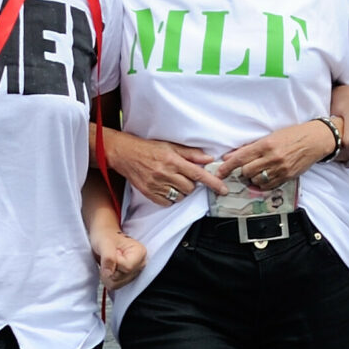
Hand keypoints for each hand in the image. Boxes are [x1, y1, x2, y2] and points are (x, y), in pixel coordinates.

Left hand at [92, 225, 146, 291]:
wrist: (103, 236)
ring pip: (117, 284)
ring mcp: (133, 273)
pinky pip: (114, 286)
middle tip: (108, 257)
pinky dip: (107, 279)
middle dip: (110, 270)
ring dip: (107, 275)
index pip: (127, 268)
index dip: (115, 263)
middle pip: (122, 278)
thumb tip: (109, 273)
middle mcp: (140, 265)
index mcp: (140, 253)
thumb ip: (108, 257)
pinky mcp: (126, 278)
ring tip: (107, 262)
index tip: (113, 252)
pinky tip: (108, 268)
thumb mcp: (105, 243)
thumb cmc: (106, 236)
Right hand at [108, 131, 224, 205]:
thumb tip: (208, 160)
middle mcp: (165, 173)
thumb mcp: (171, 146)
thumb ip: (191, 154)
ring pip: (180, 196)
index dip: (213, 183)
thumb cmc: (148, 149)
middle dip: (190, 184)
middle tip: (181, 175)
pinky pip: (168, 202)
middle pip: (190, 188)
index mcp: (173, 160)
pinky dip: (170, 198)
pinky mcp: (149, 193)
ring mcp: (156, 185)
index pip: (198, 174)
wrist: (125, 154)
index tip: (223, 190)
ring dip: (181, 191)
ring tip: (172, 180)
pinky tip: (165, 187)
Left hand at [217, 121, 332, 191]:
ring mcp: (280, 169)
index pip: (240, 158)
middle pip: (246, 171)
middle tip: (245, 168)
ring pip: (256, 180)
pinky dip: (263, 184)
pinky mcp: (287, 177)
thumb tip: (231, 155)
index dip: (227, 166)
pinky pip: (268, 186)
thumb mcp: (271, 136)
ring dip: (253, 178)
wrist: (315, 140)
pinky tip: (265, 177)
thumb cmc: (293, 135)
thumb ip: (251, 147)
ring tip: (257, 171)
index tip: (219, 172)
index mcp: (266, 144)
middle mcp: (272, 158)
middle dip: (242, 172)